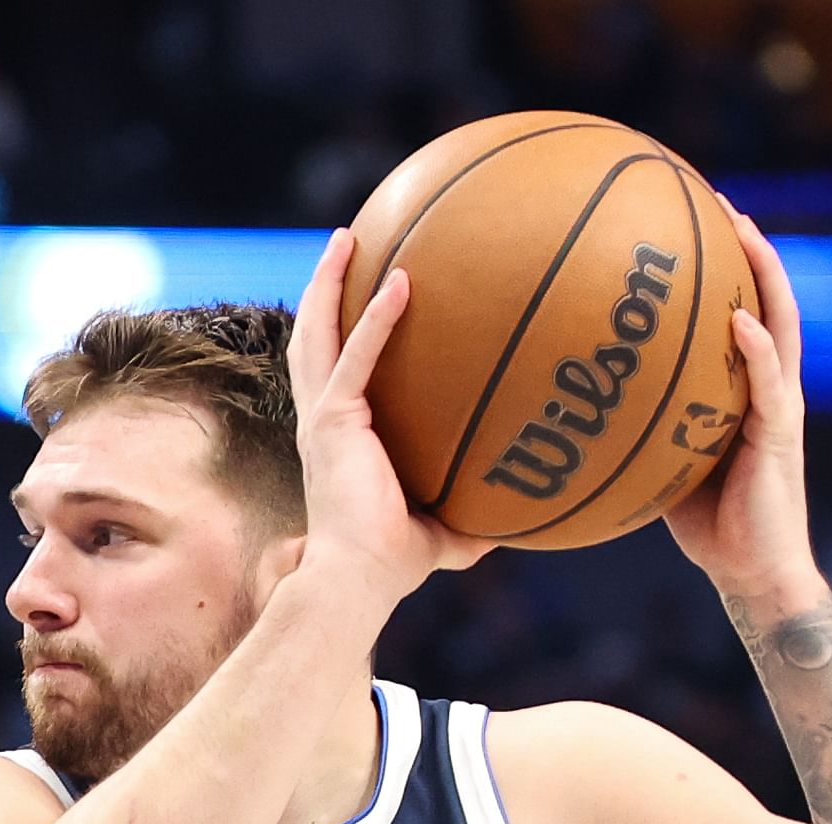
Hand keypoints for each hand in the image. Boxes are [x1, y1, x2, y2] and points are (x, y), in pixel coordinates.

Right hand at [288, 230, 493, 604]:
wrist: (359, 580)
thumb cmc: (392, 566)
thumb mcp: (444, 537)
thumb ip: (472, 525)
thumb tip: (518, 523)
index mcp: (339, 438)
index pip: (333, 372)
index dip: (339, 331)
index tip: (360, 293)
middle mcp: (322, 420)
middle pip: (313, 338)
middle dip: (324, 288)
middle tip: (343, 242)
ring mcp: (322, 418)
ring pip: (317, 334)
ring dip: (329, 282)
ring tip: (347, 236)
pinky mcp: (332, 423)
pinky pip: (356, 356)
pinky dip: (377, 319)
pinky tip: (403, 281)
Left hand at [663, 203, 819, 610]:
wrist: (752, 572)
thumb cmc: (707, 525)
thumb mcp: (662, 463)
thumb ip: (639, 425)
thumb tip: (575, 408)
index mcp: (746, 389)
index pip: (742, 312)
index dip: (725, 267)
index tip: (694, 219)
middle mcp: (770, 387)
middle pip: (767, 298)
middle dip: (748, 247)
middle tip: (718, 197)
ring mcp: (780, 407)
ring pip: (781, 322)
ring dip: (764, 272)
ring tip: (743, 228)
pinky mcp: (781, 435)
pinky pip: (771, 382)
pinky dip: (759, 347)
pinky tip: (739, 318)